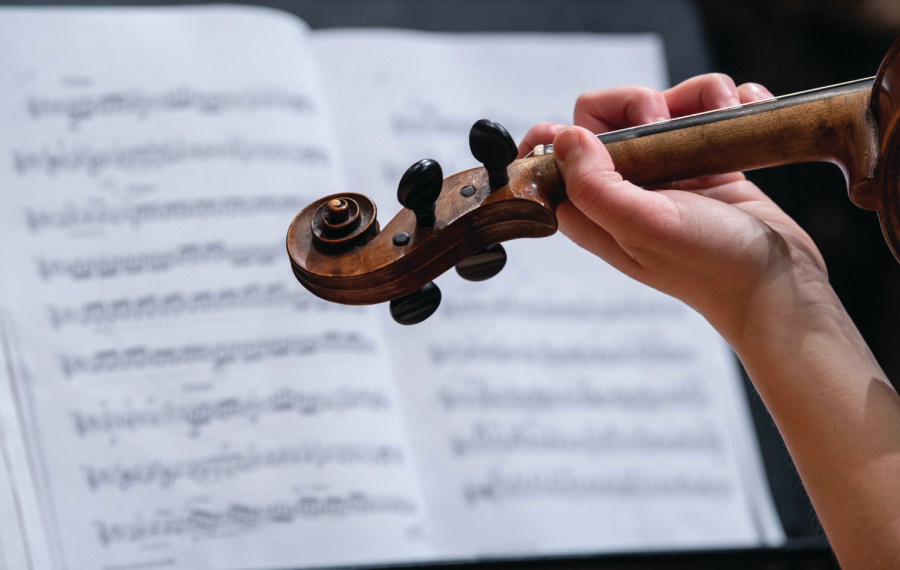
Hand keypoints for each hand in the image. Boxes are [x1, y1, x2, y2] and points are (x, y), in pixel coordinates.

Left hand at [518, 75, 828, 343]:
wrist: (780, 283)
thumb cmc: (710, 265)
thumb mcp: (643, 226)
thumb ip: (595, 184)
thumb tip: (565, 137)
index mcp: (593, 209)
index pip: (552, 158)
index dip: (556, 136)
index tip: (583, 130)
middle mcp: (624, 187)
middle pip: (609, 114)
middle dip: (641, 102)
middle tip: (665, 122)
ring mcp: (667, 172)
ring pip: (664, 103)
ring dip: (698, 96)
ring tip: (726, 113)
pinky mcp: (707, 161)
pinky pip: (707, 112)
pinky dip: (730, 103)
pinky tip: (746, 113)